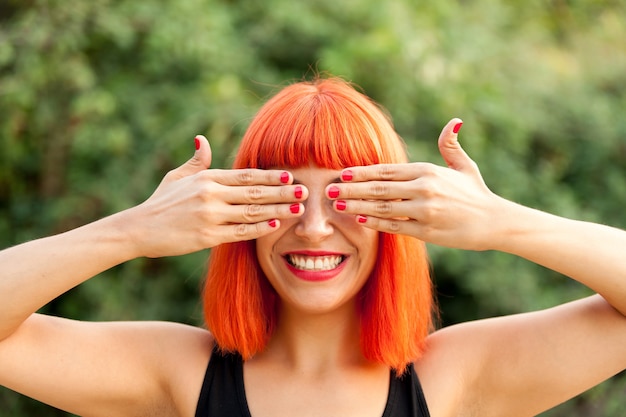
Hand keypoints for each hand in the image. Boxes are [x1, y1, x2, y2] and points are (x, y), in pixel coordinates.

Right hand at [127, 135, 306, 257]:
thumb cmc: (160, 202)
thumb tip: (203, 139)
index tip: (290, 175)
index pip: (246, 176)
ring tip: (298, 208)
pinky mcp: (207, 236)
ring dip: (278, 209)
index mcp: (207, 178)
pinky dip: (259, 228)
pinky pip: (240, 232)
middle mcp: (210, 195)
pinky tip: (276, 224)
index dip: (270, 176)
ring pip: (252, 212)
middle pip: (254, 193)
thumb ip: (197, 161)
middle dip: (282, 192)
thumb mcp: (176, 177)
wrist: (139, 229)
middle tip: (305, 190)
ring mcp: (209, 216)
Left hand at [326, 119, 503, 249]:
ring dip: (357, 205)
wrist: (495, 221)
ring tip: (337, 205)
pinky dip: (376, 223)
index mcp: (427, 171)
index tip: (341, 173)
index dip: (361, 171)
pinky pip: (395, 226)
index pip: (386, 170)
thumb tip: (454, 121)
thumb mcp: (464, 166)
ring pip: (383, 207)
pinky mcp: (427, 231)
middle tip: (328, 190)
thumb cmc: (476, 193)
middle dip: (351, 189)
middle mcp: (424, 189)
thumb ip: (451, 145)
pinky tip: (360, 219)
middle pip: (379, 188)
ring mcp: (425, 210)